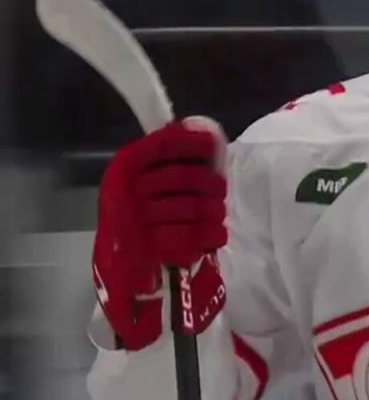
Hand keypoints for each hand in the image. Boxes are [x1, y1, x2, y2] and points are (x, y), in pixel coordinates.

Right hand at [92, 116, 227, 349]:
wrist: (119, 263)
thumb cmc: (141, 214)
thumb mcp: (146, 181)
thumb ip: (170, 161)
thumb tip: (208, 136)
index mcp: (126, 165)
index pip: (164, 143)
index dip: (193, 141)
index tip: (214, 144)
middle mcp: (127, 188)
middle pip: (186, 177)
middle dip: (212, 185)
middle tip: (220, 193)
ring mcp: (136, 220)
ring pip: (193, 208)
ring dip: (215, 213)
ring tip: (218, 217)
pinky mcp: (148, 248)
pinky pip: (190, 237)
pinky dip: (209, 236)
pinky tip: (214, 235)